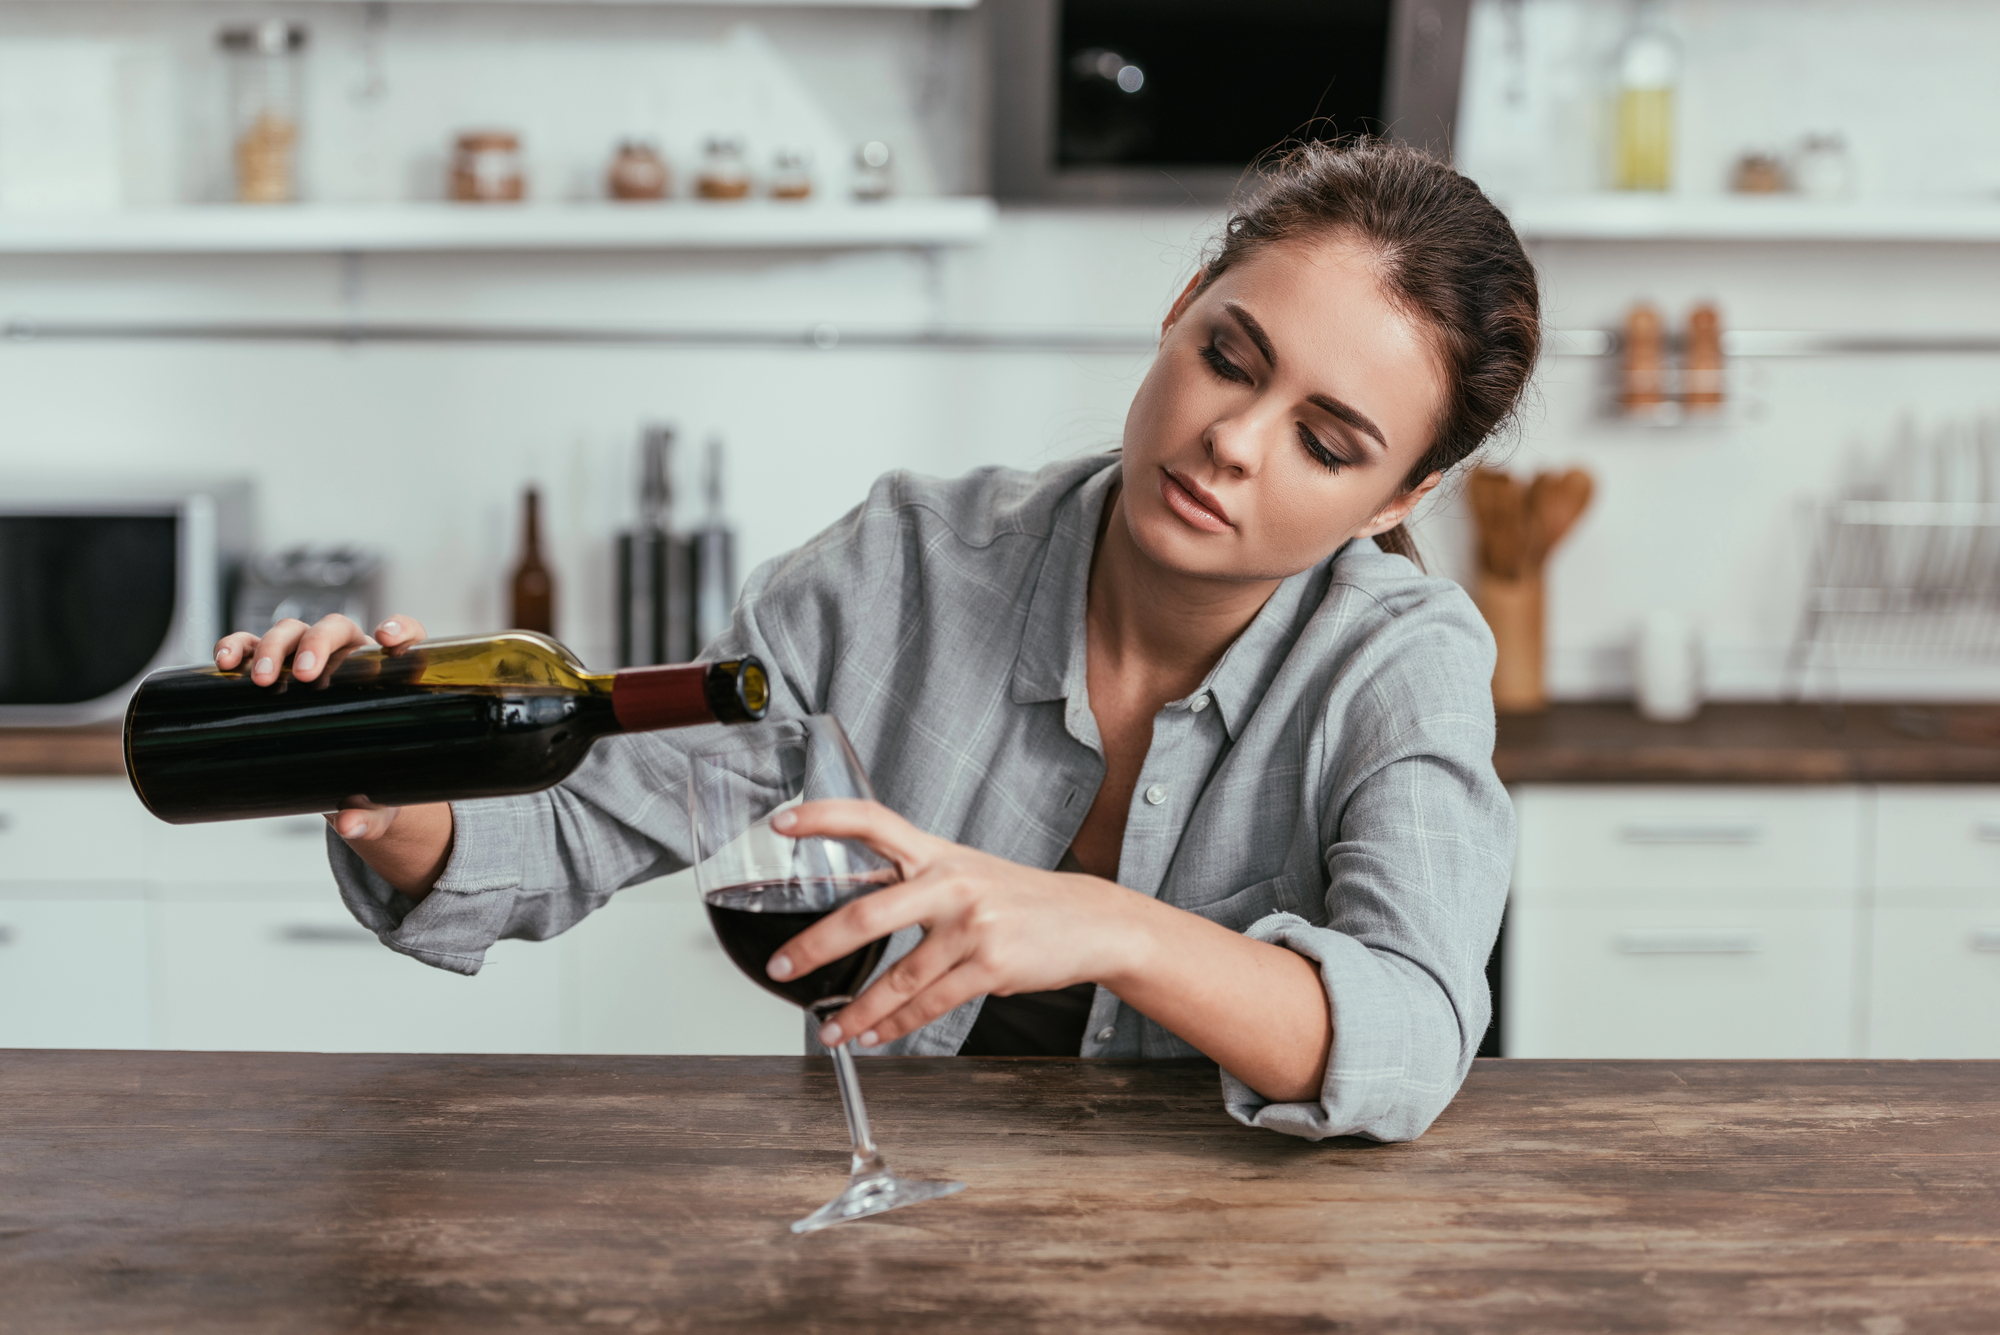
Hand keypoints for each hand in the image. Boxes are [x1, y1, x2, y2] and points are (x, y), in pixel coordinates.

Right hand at [213, 614, 434, 845]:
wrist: (338, 783)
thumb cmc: (370, 779)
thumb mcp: (378, 801)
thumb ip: (372, 815)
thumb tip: (349, 824)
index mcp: (388, 673)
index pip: (403, 635)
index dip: (399, 628)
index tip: (387, 640)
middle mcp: (348, 656)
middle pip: (334, 628)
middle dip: (317, 643)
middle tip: (305, 676)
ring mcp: (307, 659)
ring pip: (291, 632)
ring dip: (274, 646)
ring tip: (262, 678)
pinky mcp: (272, 670)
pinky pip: (251, 648)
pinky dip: (238, 647)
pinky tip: (226, 660)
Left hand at [765, 800, 1151, 1049]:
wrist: (1089, 920)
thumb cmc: (1017, 898)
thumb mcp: (965, 871)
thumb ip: (913, 880)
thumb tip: (852, 909)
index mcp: (936, 853)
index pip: (872, 820)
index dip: (824, 817)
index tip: (781, 824)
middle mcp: (950, 883)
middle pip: (868, 914)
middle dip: (817, 945)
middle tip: (782, 966)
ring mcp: (973, 925)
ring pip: (898, 977)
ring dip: (857, 1013)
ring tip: (829, 1029)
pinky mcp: (991, 966)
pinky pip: (930, 1004)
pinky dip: (896, 1025)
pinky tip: (875, 1035)